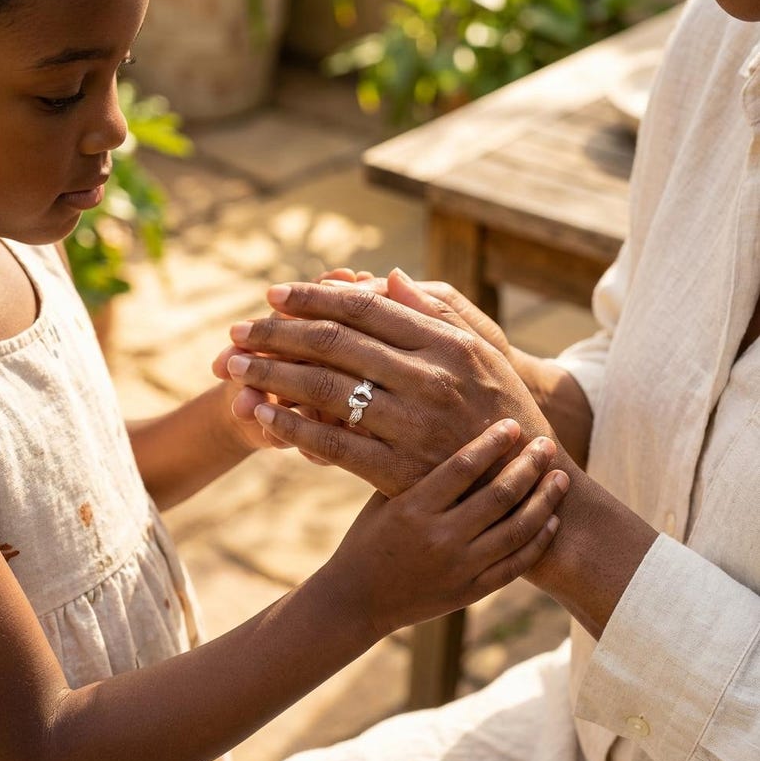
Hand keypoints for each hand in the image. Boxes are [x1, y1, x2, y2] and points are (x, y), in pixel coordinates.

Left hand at [223, 282, 554, 496]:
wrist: (526, 484)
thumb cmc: (502, 409)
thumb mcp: (484, 350)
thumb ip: (437, 311)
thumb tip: (388, 277)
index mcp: (447, 343)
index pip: (365, 307)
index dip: (313, 298)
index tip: (273, 294)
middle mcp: (430, 378)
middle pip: (335, 344)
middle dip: (278, 332)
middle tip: (238, 330)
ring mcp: (414, 425)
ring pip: (326, 390)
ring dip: (272, 374)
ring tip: (234, 366)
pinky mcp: (400, 470)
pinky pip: (334, 444)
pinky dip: (292, 426)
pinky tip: (261, 414)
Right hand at [321, 421, 565, 636]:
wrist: (357, 601)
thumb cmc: (366, 539)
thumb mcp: (380, 499)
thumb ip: (411, 470)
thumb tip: (441, 428)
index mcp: (413, 509)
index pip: (463, 466)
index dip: (492, 443)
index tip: (512, 424)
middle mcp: (440, 537)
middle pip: (499, 495)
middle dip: (528, 466)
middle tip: (546, 444)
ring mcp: (459, 568)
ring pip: (516, 530)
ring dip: (543, 500)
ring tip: (560, 477)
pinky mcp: (470, 592)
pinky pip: (515, 566)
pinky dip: (538, 542)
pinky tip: (552, 520)